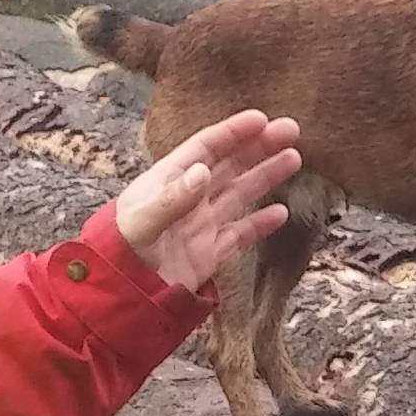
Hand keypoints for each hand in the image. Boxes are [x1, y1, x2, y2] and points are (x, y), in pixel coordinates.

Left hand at [116, 110, 303, 292]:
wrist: (122, 295)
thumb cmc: (121, 251)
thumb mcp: (142, 221)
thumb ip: (173, 198)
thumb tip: (204, 171)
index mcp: (169, 181)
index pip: (206, 148)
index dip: (234, 133)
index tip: (262, 120)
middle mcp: (189, 198)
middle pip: (230, 166)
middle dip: (259, 147)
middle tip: (290, 130)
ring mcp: (202, 226)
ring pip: (241, 194)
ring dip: (266, 176)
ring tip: (293, 159)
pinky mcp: (210, 253)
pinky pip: (241, 234)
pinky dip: (261, 223)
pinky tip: (281, 212)